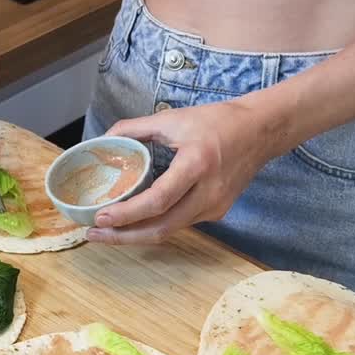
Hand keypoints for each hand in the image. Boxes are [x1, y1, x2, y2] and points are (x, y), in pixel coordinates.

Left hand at [89, 100, 273, 243]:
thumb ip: (135, 128)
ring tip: (108, 231)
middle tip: (94, 234)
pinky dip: (156, 224)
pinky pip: (181, 223)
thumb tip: (104, 139)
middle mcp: (208, 192)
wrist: (260, 131)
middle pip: (161, 228)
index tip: (100, 217)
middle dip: (124, 236)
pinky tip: (135, 221)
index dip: (126, 214)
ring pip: (170, 230)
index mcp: (196, 165)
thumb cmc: (217, 121)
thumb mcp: (173, 118)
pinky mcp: (217, 212)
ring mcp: (215, 207)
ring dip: (137, 234)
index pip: (157, 201)